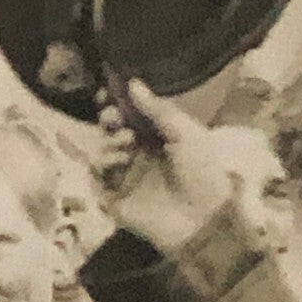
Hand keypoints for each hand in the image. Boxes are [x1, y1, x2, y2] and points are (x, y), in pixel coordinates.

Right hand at [93, 80, 235, 254]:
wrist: (204, 220)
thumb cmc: (203, 173)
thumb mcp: (187, 134)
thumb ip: (158, 110)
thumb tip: (132, 82)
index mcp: (159, 138)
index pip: (131, 116)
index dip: (118, 104)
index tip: (108, 94)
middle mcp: (140, 154)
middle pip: (112, 130)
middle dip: (109, 119)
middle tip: (112, 118)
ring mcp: (125, 175)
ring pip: (102, 149)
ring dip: (110, 141)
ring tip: (125, 143)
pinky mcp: (114, 196)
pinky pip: (96, 175)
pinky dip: (102, 164)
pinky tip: (117, 162)